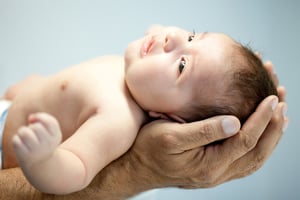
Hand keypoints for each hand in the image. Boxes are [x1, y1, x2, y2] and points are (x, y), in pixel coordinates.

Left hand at [12, 112, 61, 165]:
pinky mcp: (24, 155)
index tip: (35, 120)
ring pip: (24, 132)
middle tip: (32, 133)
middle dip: (31, 126)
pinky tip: (21, 144)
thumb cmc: (45, 141)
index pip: (49, 122)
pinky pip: (16, 140)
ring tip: (25, 136)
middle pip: (36, 127)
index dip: (40, 117)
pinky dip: (16, 139)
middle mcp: (48, 144)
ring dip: (22, 131)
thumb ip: (44, 119)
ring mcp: (36, 150)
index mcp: (56, 136)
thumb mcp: (50, 130)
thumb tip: (31, 117)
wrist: (41, 162)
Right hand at [129, 95, 285, 188]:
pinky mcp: (214, 168)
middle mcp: (218, 173)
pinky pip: (245, 159)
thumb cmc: (150, 149)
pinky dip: (258, 144)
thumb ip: (203, 131)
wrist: (138, 167)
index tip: (273, 99)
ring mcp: (217, 173)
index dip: (261, 119)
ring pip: (254, 158)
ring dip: (270, 136)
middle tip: (281, 102)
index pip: (245, 140)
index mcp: (209, 165)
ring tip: (279, 115)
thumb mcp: (171, 136)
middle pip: (257, 152)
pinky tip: (261, 132)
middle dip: (273, 126)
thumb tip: (235, 122)